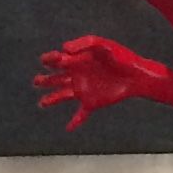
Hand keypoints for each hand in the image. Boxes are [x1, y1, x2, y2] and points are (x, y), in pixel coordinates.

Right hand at [34, 36, 162, 129]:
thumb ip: (84, 43)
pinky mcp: (92, 102)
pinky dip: (75, 121)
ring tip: (42, 103)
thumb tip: (64, 48)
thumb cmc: (121, 57)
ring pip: (62, 95)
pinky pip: (81, 114)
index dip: (50, 60)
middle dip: (44, 80)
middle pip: (55, 79)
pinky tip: (68, 128)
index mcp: (77, 61)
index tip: (51, 60)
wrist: (136, 75)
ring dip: (51, 99)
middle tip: (36, 81)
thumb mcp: (102, 45)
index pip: (57, 61)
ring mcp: (83, 89)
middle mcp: (77, 75)